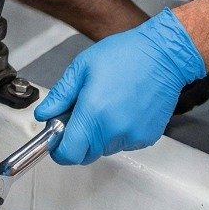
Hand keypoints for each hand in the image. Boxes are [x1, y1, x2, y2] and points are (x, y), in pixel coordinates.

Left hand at [34, 8, 205, 164]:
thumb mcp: (82, 67)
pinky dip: (119, 132)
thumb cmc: (125, 55)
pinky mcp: (147, 137)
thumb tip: (44, 114)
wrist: (163, 56)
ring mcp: (132, 136)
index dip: (59, 149)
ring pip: (105, 149)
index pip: (69, 153)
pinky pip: (124, 143)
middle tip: (81, 114)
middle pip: (86, 154)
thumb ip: (60, 95)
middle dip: (78, 140)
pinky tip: (123, 108)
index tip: (57, 139)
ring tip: (106, 104)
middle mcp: (114, 131)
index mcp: (94, 114)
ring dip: (100, 135)